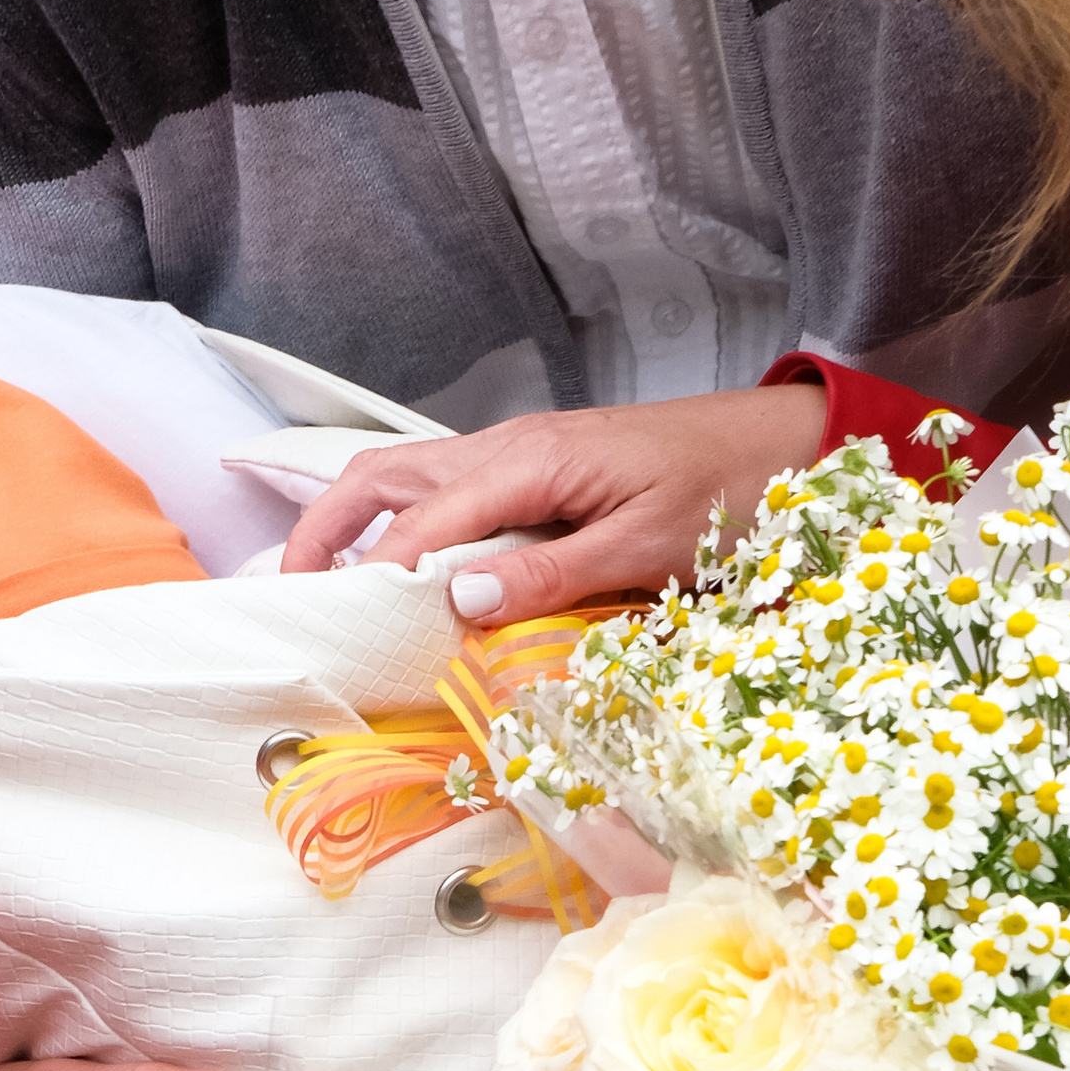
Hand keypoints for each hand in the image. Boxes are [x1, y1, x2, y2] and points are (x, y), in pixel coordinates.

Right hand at [279, 387, 829, 616]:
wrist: (784, 443)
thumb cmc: (726, 492)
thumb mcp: (646, 545)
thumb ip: (550, 574)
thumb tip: (453, 600)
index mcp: (530, 461)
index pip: (422, 521)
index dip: (374, 575)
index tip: (335, 627)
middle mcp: (508, 446)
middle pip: (382, 476)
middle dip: (323, 528)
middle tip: (285, 593)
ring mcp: (519, 452)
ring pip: (405, 476)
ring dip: (352, 521)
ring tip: (317, 583)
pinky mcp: (536, 467)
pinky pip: (445, 488)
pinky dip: (399, 521)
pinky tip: (397, 567)